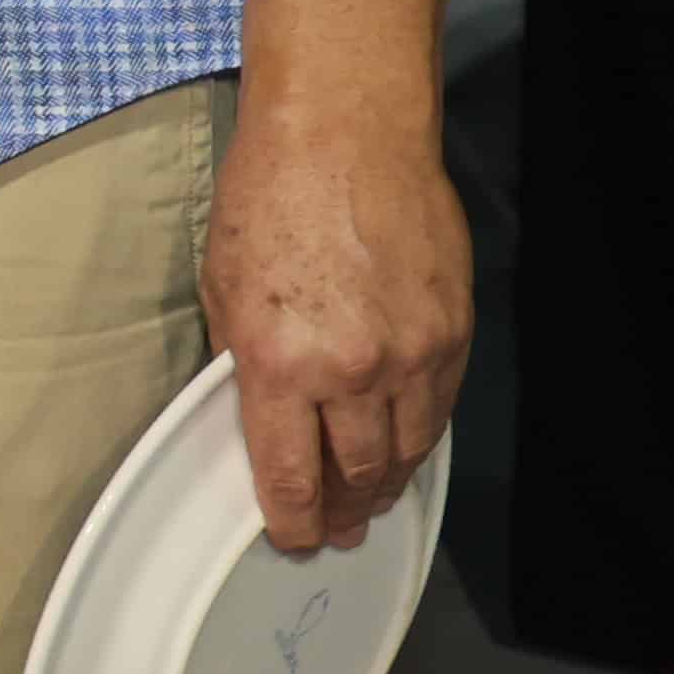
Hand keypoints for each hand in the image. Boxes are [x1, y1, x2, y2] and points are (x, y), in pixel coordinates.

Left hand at [204, 106, 472, 555]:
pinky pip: (438, 407)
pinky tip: (405, 446)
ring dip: (388, 483)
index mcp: (282, 363)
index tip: (292, 536)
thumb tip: (251, 412)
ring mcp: (412, 354)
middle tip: (338, 530)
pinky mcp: (452, 332)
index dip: (292, 517)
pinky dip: (420, 435)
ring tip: (372, 501)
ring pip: (407, 449)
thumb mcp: (222, 285)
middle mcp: (353, 370)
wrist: (345, 137)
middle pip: (357, 472)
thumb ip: (240, 358)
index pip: (290, 472)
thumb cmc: (268, 197)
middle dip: (344, 509)